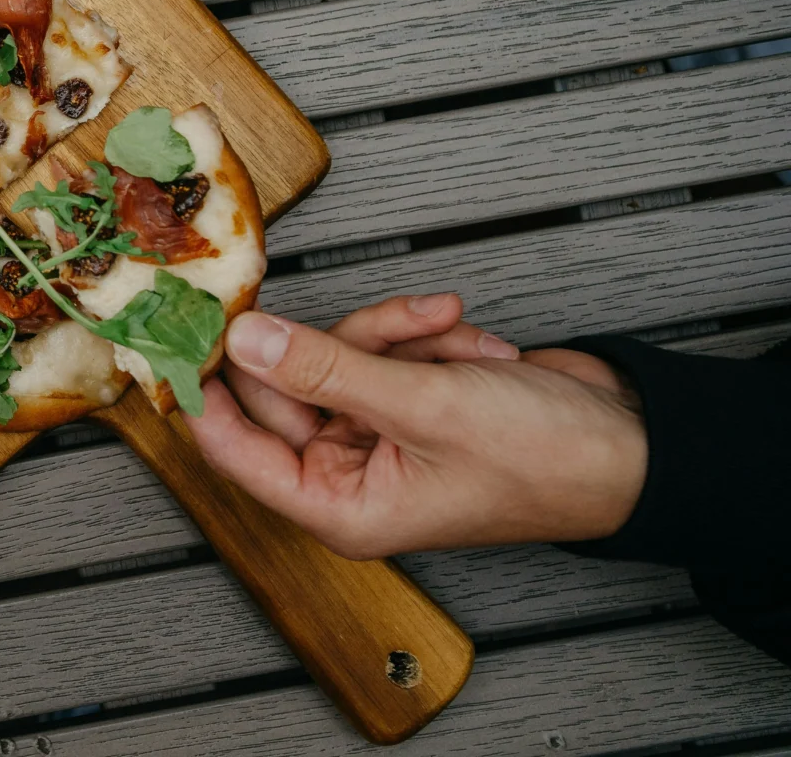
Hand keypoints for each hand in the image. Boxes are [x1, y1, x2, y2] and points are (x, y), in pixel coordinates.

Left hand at [186, 294, 648, 558]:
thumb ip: (325, 369)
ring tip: (449, 338)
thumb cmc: (545, 460)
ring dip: (393, 335)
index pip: (234, 448)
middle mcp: (348, 473)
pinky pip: (379, 346)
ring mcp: (375, 430)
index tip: (182, 331)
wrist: (633, 443)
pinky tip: (470, 344)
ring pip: (335, 353)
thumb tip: (244, 339)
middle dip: (333, 343)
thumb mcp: (423, 405)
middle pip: (284, 385)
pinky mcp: (404, 394)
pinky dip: (422, 336)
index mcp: (340, 505)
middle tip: (354, 310)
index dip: (204, 390)